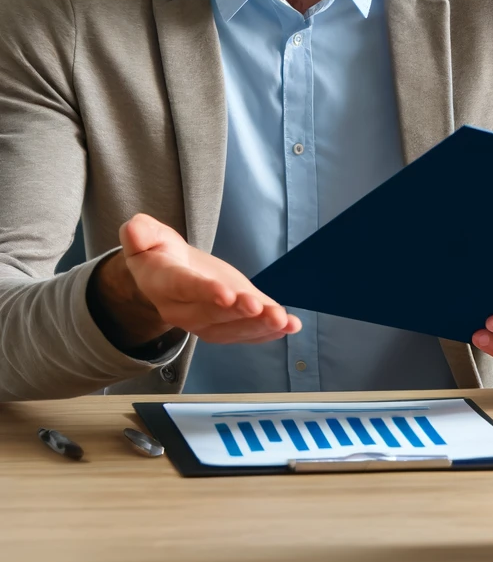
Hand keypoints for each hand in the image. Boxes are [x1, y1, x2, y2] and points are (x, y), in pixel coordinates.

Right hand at [90, 213, 301, 350]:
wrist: (166, 274)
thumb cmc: (159, 253)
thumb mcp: (144, 235)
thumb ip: (139, 232)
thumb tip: (133, 229)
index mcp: (163, 283)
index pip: (184, 288)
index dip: (204, 291)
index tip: (226, 293)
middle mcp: (184, 309)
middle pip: (211, 314)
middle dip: (236, 313)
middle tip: (259, 307)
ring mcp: (208, 320)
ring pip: (232, 329)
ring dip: (258, 326)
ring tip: (281, 320)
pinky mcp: (229, 321)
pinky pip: (247, 332)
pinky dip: (269, 332)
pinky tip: (290, 326)